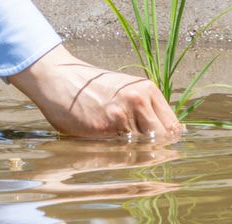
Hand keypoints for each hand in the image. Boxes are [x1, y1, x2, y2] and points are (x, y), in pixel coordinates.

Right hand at [4, 44, 184, 140]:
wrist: (58, 77)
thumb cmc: (90, 87)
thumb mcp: (123, 90)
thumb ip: (143, 109)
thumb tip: (166, 136)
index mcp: (146, 89)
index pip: (173, 127)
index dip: (169, 143)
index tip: (164, 152)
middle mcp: (138, 100)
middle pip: (162, 139)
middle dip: (155, 150)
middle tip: (142, 155)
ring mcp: (122, 114)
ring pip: (144, 147)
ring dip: (135, 153)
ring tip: (121, 148)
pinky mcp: (104, 128)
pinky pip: (121, 150)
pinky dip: (117, 153)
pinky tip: (106, 145)